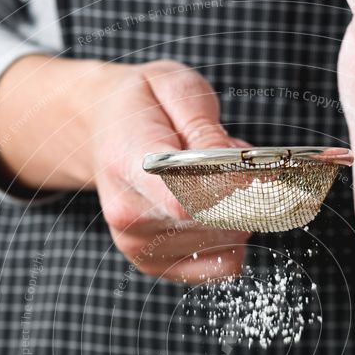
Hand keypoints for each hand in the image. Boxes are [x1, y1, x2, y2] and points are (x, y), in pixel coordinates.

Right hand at [91, 59, 248, 282]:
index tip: (254, 171)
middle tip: (231, 164)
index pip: (184, 199)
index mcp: (127, 164)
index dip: (231, 190)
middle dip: (244, 195)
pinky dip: (232, 239)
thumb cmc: (142, 106)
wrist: (100, 130)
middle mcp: (128, 215)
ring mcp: (139, 246)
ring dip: (238, 212)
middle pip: (213, 223)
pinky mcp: (155, 265)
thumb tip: (236, 167)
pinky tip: (215, 212)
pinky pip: (222, 266)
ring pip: (226, 243)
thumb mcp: (175, 88)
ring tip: (214, 183)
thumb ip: (205, 129)